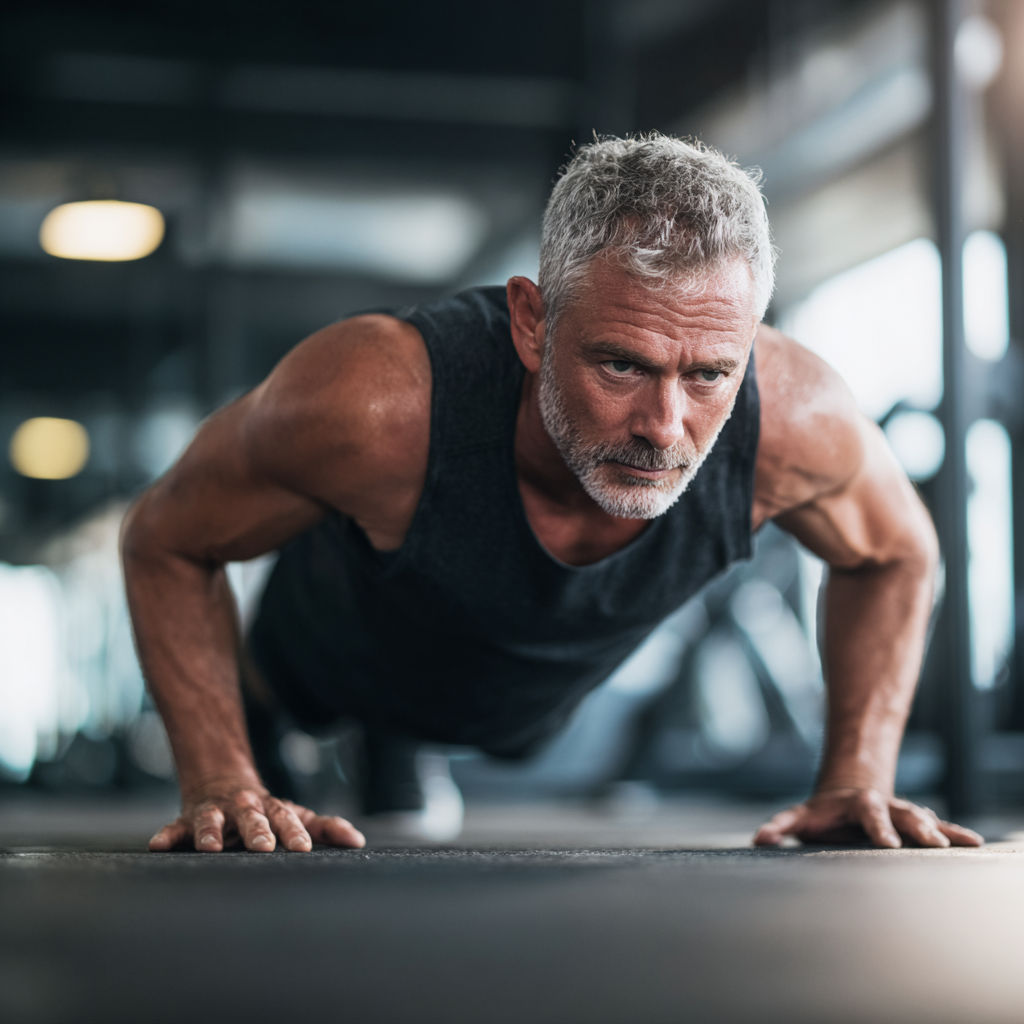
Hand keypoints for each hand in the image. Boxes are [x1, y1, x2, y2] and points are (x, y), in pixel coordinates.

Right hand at [149, 784, 365, 852]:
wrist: (223, 784)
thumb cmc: (266, 811)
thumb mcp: (295, 815)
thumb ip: (324, 827)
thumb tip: (359, 841)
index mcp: (271, 809)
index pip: (287, 818)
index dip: (295, 832)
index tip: (303, 847)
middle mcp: (244, 808)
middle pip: (252, 817)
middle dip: (258, 831)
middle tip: (264, 847)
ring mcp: (215, 812)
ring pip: (212, 820)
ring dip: (211, 833)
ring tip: (211, 848)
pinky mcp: (187, 820)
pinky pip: (174, 827)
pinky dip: (167, 835)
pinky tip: (158, 845)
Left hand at [753, 788, 983, 848]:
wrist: (846, 792)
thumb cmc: (821, 813)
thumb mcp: (800, 817)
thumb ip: (781, 827)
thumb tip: (759, 838)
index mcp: (858, 803)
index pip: (869, 813)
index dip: (878, 827)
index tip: (887, 842)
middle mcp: (885, 805)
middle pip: (904, 813)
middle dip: (917, 827)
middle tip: (931, 844)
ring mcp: (902, 812)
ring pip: (924, 818)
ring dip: (940, 830)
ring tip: (955, 845)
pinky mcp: (916, 822)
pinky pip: (940, 826)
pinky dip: (955, 833)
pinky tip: (973, 843)